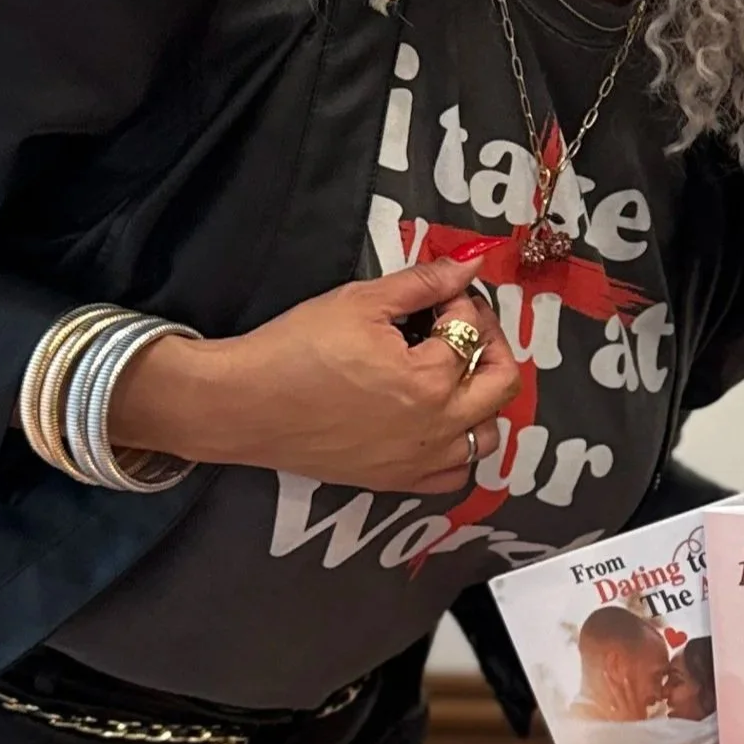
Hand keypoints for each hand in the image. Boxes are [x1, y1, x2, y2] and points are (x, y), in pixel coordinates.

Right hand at [108, 257, 522, 494]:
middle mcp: (436, 428)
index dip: (462, 301)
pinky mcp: (395, 480)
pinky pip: (454, 474)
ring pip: (487, 437)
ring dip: (483, 401)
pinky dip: (460, 449)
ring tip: (455, 372)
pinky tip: (438, 421)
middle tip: (464, 324)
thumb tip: (469, 263)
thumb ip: (422, 283)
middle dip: (491, 344)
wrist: (242, 405)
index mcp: (430, 381)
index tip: (441, 292)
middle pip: (501, 386)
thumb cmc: (294, 350)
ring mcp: (418, 461)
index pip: (472, 331)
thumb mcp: (359, 301)